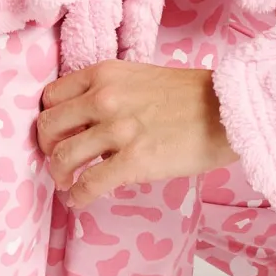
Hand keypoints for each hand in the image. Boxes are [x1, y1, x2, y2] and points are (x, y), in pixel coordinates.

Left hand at [37, 62, 237, 207]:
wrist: (228, 109)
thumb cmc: (191, 95)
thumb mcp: (141, 77)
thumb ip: (110, 92)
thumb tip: (88, 120)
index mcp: (105, 73)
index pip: (51, 96)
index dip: (49, 118)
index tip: (56, 133)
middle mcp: (104, 98)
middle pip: (48, 127)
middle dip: (47, 148)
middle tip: (57, 161)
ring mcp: (117, 130)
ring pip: (62, 157)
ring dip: (59, 175)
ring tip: (67, 183)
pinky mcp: (133, 161)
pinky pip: (89, 184)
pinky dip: (78, 197)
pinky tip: (80, 201)